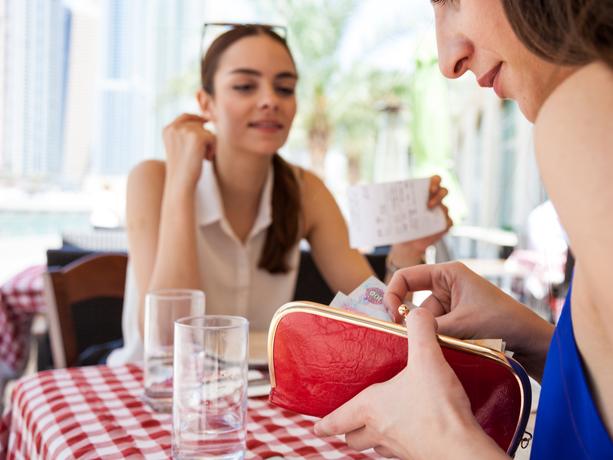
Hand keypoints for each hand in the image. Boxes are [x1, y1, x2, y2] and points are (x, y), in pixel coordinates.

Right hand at [162, 113, 215, 189]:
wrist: (180, 184)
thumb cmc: (183, 170)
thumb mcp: (179, 148)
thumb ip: (186, 134)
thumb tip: (205, 119)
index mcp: (167, 130)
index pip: (185, 116)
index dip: (197, 120)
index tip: (206, 124)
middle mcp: (175, 127)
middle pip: (198, 122)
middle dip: (204, 136)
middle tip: (202, 154)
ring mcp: (185, 131)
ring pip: (207, 130)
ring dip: (209, 144)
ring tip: (203, 157)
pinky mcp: (198, 136)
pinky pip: (213, 137)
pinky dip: (212, 149)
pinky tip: (206, 159)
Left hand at [314, 308, 505, 458]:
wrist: (461, 450)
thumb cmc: (437, 408)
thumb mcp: (427, 358)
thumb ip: (419, 330)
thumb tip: (417, 312)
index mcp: (372, 408)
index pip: (338, 420)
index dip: (326, 423)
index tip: (317, 427)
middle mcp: (381, 432)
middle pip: (354, 438)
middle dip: (351, 431)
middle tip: (351, 424)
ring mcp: (399, 449)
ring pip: (376, 448)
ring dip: (375, 438)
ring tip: (382, 427)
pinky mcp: (418, 457)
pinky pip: (401, 452)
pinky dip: (401, 444)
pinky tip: (414, 432)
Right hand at [385, 262, 553, 378]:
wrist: (532, 342)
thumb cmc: (503, 322)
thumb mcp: (462, 324)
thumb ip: (430, 327)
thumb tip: (402, 332)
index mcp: (447, 273)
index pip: (406, 277)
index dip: (392, 294)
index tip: (390, 316)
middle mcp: (445, 286)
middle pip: (413, 303)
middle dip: (410, 322)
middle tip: (406, 340)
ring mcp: (450, 305)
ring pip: (424, 322)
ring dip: (428, 336)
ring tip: (441, 349)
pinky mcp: (455, 322)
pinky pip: (435, 331)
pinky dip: (436, 342)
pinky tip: (445, 351)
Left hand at [390, 175, 452, 260]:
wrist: (407, 243)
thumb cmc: (401, 224)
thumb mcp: (396, 213)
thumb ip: (393, 204)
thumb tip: (378, 197)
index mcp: (425, 193)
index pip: (435, 180)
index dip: (435, 181)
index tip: (430, 187)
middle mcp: (436, 201)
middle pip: (444, 191)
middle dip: (438, 194)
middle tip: (427, 203)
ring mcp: (441, 213)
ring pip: (446, 207)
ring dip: (438, 209)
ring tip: (427, 213)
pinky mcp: (444, 226)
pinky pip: (448, 222)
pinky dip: (443, 224)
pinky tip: (434, 229)